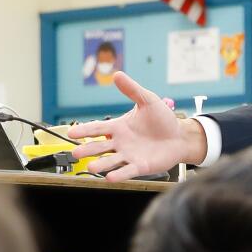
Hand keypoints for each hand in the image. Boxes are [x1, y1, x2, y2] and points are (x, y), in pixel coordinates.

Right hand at [69, 70, 206, 179]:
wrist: (180, 136)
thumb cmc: (162, 119)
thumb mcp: (147, 100)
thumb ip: (132, 90)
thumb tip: (117, 75)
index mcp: (119, 127)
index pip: (98, 128)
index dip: (84, 130)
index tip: (71, 132)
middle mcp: (121, 142)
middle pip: (100, 147)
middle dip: (88, 150)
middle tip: (75, 152)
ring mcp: (129, 155)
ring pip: (111, 161)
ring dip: (101, 165)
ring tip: (91, 167)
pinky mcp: (141, 166)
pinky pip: (128, 171)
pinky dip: (119, 174)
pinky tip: (110, 177)